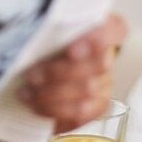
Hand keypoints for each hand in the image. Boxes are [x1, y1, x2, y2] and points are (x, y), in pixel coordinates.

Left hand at [19, 13, 127, 131]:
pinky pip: (81, 113)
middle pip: (98, 64)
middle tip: (31, 75)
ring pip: (87, 91)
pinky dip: (54, 110)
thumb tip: (27, 34)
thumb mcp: (36, 33)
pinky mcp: (95, 107)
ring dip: (52, 93)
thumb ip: (41, 30)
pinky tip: (34, 104)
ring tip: (26, 92)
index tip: (73, 49)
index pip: (115, 28)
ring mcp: (103, 83)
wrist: (30, 75)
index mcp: (96, 28)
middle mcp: (104, 56)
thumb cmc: (34, 48)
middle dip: (60, 72)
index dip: (101, 37)